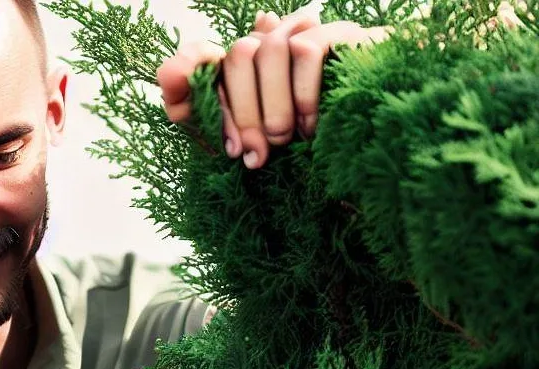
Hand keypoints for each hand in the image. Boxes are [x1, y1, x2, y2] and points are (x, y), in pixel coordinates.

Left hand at [158, 7, 387, 169]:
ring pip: (267, 51)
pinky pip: (305, 51)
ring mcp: (303, 33)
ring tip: (287, 141)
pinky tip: (312, 127)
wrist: (377, 133)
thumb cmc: (309, 146)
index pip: (204, 59)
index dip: (194, 85)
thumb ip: (212, 120)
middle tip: (256, 157)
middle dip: (241, 114)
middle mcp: (271, 43)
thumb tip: (171, 79)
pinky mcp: (337, 34)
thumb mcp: (256, 145)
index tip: (214, 137)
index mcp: (246, 70)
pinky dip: (302, 95)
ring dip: (272, 107)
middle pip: (237, 57)